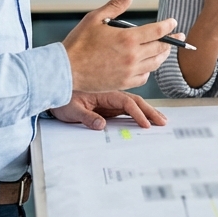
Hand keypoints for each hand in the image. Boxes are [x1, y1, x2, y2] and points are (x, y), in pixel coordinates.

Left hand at [50, 90, 165, 130]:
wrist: (54, 91)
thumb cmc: (62, 100)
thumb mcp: (71, 109)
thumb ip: (86, 117)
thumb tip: (101, 125)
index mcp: (104, 92)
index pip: (125, 102)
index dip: (137, 113)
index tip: (145, 124)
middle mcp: (110, 94)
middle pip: (135, 101)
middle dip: (150, 111)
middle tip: (163, 122)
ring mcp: (111, 99)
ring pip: (134, 104)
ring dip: (148, 111)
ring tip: (160, 120)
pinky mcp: (109, 105)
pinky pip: (127, 108)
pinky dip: (139, 112)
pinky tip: (147, 118)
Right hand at [62, 0, 177, 91]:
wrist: (65, 70)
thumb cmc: (78, 43)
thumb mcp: (95, 18)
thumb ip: (116, 5)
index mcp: (128, 38)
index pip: (158, 31)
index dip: (169, 26)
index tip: (173, 23)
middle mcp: (133, 56)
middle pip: (161, 48)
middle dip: (172, 41)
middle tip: (179, 37)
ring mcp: (130, 71)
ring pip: (155, 63)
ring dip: (163, 55)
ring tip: (166, 50)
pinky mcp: (124, 82)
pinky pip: (144, 76)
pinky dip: (149, 69)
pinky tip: (148, 65)